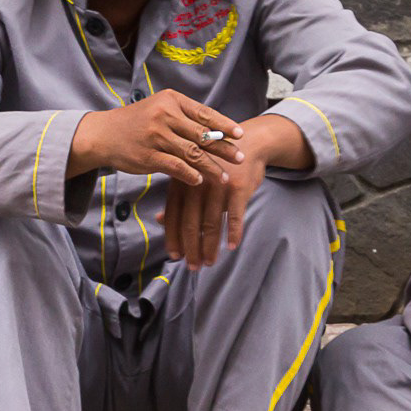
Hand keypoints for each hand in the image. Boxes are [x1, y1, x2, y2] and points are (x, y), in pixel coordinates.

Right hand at [69, 90, 244, 184]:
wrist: (103, 134)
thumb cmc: (137, 122)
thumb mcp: (159, 108)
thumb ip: (184, 117)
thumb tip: (217, 130)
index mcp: (171, 100)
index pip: (204, 113)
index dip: (225, 125)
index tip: (240, 135)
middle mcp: (164, 115)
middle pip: (202, 134)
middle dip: (224, 148)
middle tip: (240, 158)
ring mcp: (156, 136)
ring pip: (192, 153)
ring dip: (211, 167)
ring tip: (225, 177)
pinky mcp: (148, 156)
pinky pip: (175, 167)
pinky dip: (190, 175)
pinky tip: (200, 181)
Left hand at [159, 148, 266, 268]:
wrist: (249, 142)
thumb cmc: (216, 163)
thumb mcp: (192, 175)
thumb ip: (176, 197)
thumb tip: (160, 219)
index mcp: (181, 181)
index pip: (173, 215)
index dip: (173, 238)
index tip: (174, 257)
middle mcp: (197, 184)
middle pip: (190, 223)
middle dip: (191, 248)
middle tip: (193, 267)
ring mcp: (217, 186)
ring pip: (211, 223)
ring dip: (210, 246)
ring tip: (210, 262)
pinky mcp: (238, 188)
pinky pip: (235, 216)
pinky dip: (234, 233)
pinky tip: (232, 246)